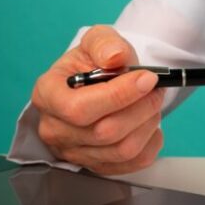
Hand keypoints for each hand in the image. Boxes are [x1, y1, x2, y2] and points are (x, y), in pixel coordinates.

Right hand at [32, 26, 164, 173]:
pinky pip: (133, 163)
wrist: (101, 81)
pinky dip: (151, 142)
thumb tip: (115, 56)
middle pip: (104, 132)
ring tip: (153, 103)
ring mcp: (74, 151)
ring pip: (122, 150)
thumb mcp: (97, 40)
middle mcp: (55, 128)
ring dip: (148, 124)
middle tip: (156, 89)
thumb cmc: (95, 63)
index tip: (147, 78)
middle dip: (141, 108)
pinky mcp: (97, 164)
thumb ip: (105, 43)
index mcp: (47, 94)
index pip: (79, 108)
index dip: (118, 95)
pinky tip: (150, 123)